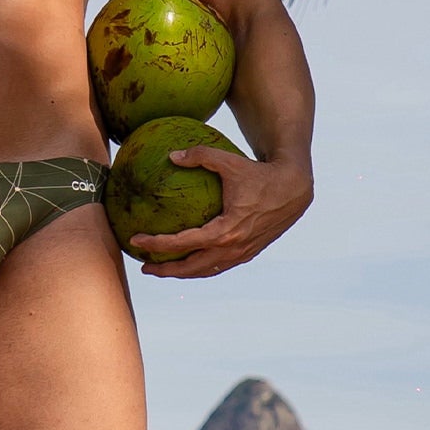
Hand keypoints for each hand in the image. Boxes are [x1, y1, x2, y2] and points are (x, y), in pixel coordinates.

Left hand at [130, 149, 312, 278]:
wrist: (294, 190)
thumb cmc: (259, 174)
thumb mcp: (229, 161)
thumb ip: (200, 155)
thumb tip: (171, 156)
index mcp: (225, 230)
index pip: (183, 243)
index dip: (157, 243)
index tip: (136, 239)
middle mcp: (232, 248)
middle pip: (191, 267)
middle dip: (165, 270)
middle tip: (144, 266)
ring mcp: (241, 254)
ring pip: (205, 271)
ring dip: (182, 273)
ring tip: (162, 269)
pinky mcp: (248, 253)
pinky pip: (219, 267)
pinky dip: (200, 269)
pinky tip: (189, 262)